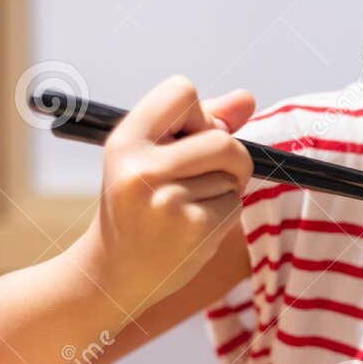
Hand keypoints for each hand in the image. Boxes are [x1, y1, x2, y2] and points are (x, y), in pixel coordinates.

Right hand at [77, 76, 255, 310]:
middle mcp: (142, 169)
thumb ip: (200, 123)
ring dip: (224, 188)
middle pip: (222, 139)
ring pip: (232, 174)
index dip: (199, 113)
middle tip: (207, 176)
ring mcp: (169, 201)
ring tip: (188, 205)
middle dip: (230, 156)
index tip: (191, 136)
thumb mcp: (151, 157)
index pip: (181, 91)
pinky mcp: (194, 228)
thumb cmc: (137, 205)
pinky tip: (192, 227)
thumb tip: (248, 97)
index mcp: (125, 141)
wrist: (114, 272)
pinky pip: (234, 204)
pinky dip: (224, 214)